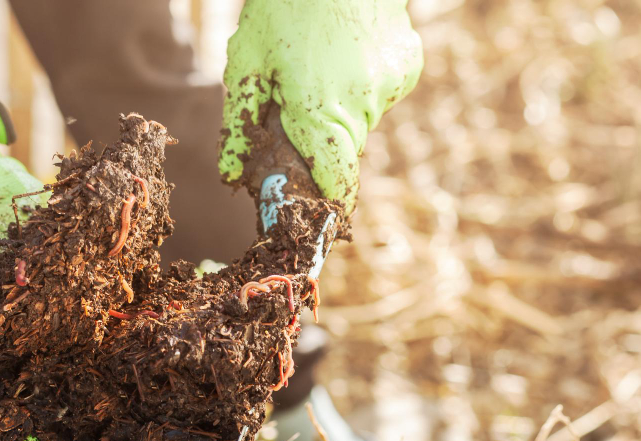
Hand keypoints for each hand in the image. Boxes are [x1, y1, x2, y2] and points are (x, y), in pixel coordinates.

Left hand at [219, 0, 423, 211]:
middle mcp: (365, 103)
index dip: (331, 203)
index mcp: (321, 108)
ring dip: (340, 109)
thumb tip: (232, 177)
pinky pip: (380, 95)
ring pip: (362, 121)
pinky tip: (346, 54)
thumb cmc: (282, 8)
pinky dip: (362, 86)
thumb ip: (240, 125)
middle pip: (344, 151)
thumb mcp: (247, 63)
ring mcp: (392, 84)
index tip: (325, 218)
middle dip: (322, 144)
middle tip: (298, 108)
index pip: (336, 179)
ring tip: (320, 66)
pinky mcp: (409, 67)